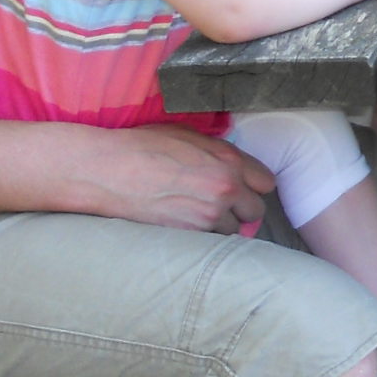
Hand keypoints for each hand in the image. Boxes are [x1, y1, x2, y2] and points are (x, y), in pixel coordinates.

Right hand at [72, 126, 274, 234]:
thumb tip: (235, 163)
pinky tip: (182, 222)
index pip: (267, 182)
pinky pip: (209, 242)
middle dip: (241, 209)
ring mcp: (209, 215)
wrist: (109, 170)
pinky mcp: (190, 236)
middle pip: (256, 211)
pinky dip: (201, 236)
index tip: (242, 187)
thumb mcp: (188, 135)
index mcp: (229, 160)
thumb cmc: (144, 146)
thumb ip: (219, 151)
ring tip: (195, 213)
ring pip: (233, 230)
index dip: (253, 185)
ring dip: (220, 225)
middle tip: (221, 205)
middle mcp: (226, 188)